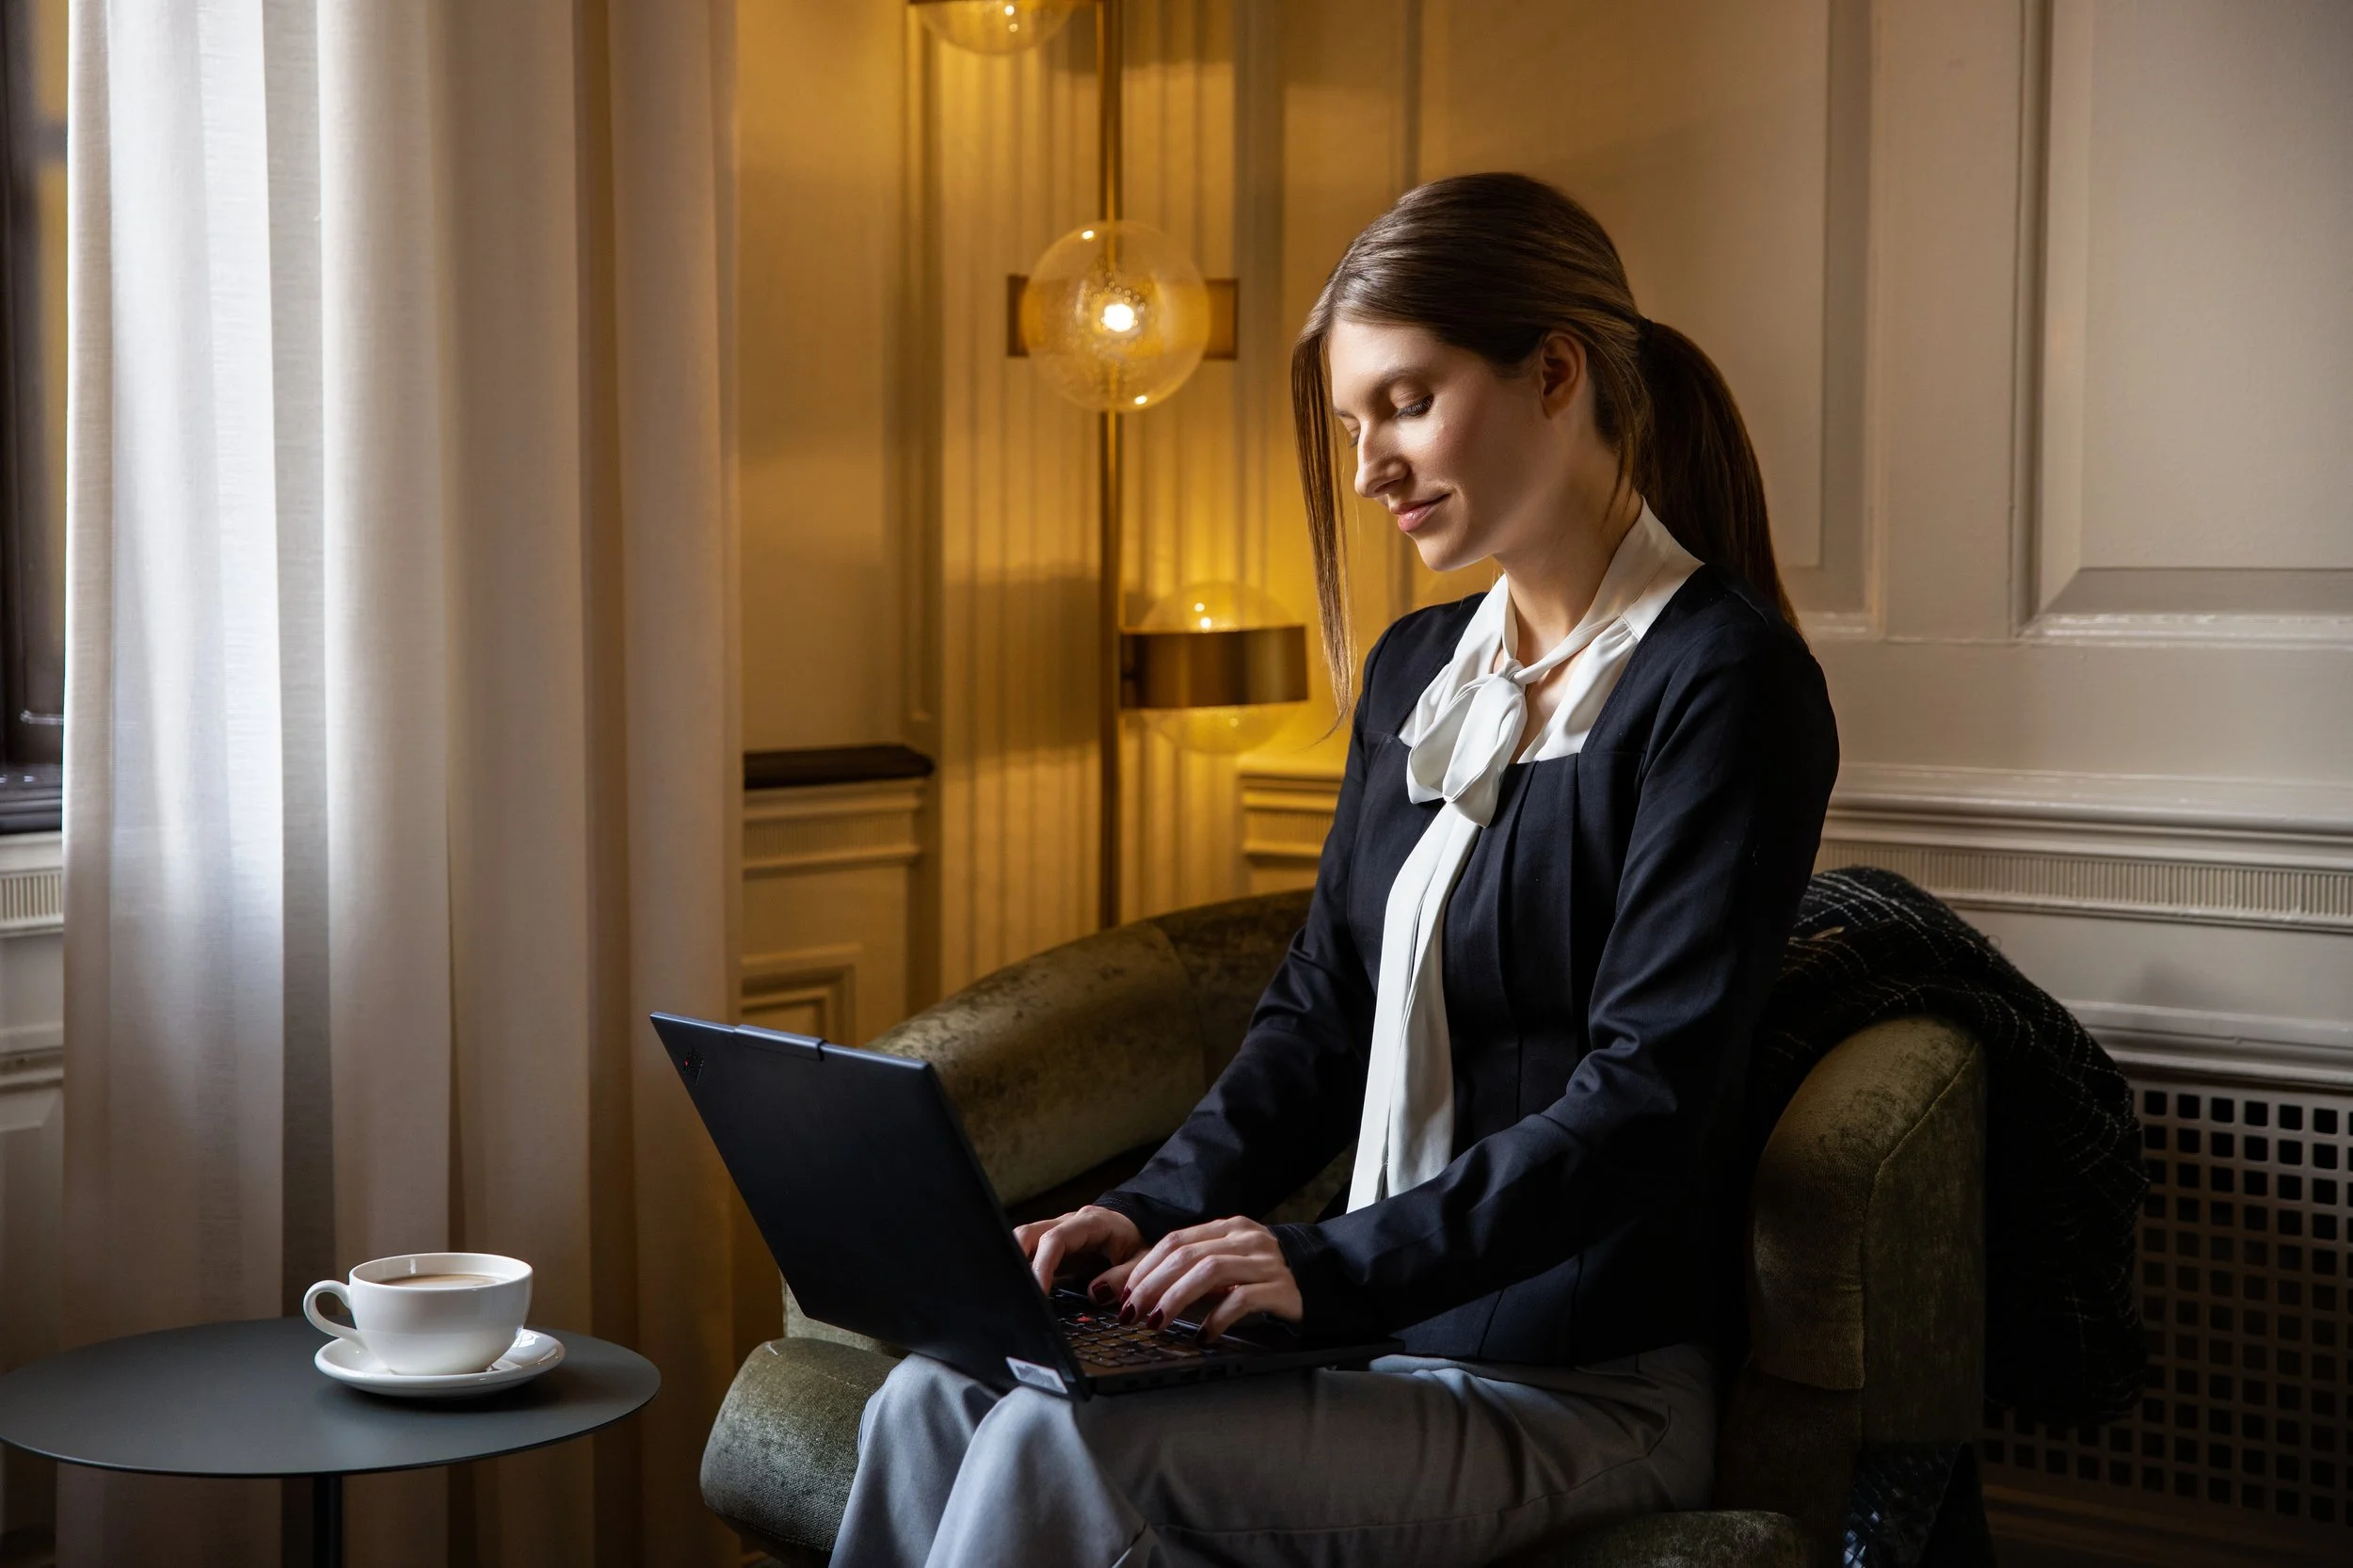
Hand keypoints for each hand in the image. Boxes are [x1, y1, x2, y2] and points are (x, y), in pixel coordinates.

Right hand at [1014, 1205, 1141, 1297]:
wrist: (1138, 1228)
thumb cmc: (1138, 1243)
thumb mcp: (1141, 1262)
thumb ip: (1123, 1278)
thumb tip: (1095, 1293)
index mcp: (1091, 1222)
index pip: (1055, 1240)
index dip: (1042, 1265)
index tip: (1038, 1292)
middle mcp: (1069, 1223)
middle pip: (1028, 1233)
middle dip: (1015, 1259)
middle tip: (1017, 1292)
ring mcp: (1058, 1232)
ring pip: (1023, 1240)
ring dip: (1016, 1263)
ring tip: (1016, 1291)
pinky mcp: (1053, 1246)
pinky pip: (1031, 1252)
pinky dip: (1023, 1268)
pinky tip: (1023, 1289)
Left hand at [1095, 1216, 1301, 1343]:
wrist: (1322, 1278)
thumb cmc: (1262, 1276)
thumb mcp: (1223, 1267)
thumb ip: (1185, 1272)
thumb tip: (1128, 1290)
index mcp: (1227, 1228)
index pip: (1175, 1240)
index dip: (1143, 1266)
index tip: (1119, 1293)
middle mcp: (1245, 1239)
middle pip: (1187, 1254)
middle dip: (1151, 1284)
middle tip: (1130, 1311)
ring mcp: (1265, 1262)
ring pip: (1210, 1271)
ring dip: (1175, 1299)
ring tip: (1155, 1322)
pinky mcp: (1281, 1288)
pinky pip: (1242, 1299)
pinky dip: (1217, 1317)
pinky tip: (1203, 1336)